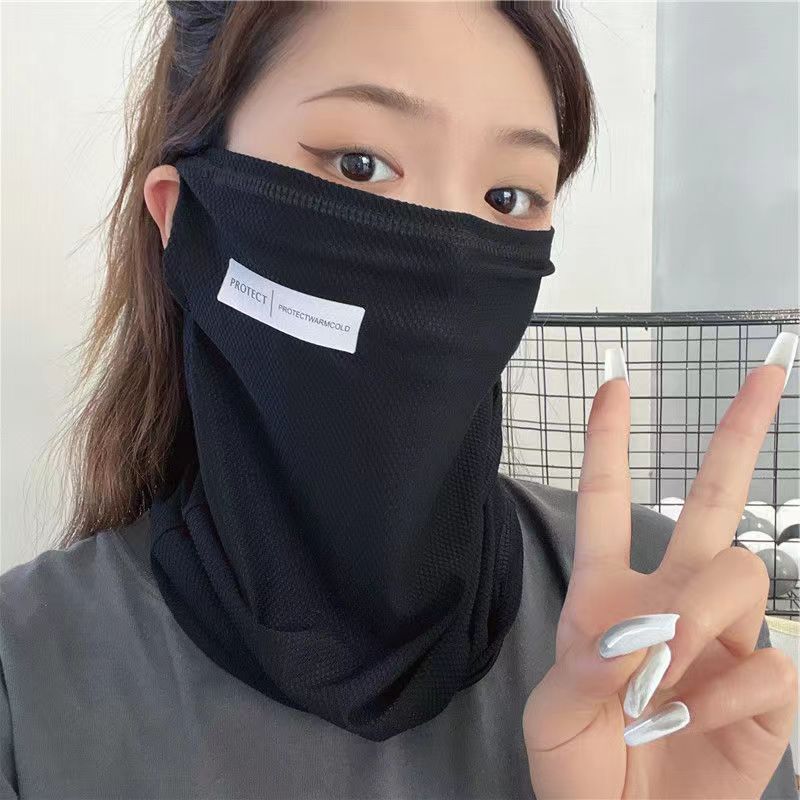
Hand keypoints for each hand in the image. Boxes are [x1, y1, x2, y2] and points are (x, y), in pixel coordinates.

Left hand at [522, 333, 798, 798]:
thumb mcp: (555, 716)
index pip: (607, 500)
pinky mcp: (765, 688)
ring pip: (741, 573)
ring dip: (702, 621)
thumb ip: (585, 666)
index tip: (616, 384)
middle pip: (711, 501)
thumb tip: (642, 630)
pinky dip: (732, 694)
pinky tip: (701, 722)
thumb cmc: (580, 768)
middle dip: (736, 436)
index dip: (609, 441)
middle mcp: (671, 600)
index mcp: (608, 592)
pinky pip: (771, 660)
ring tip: (667, 681)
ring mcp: (723, 638)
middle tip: (767, 374)